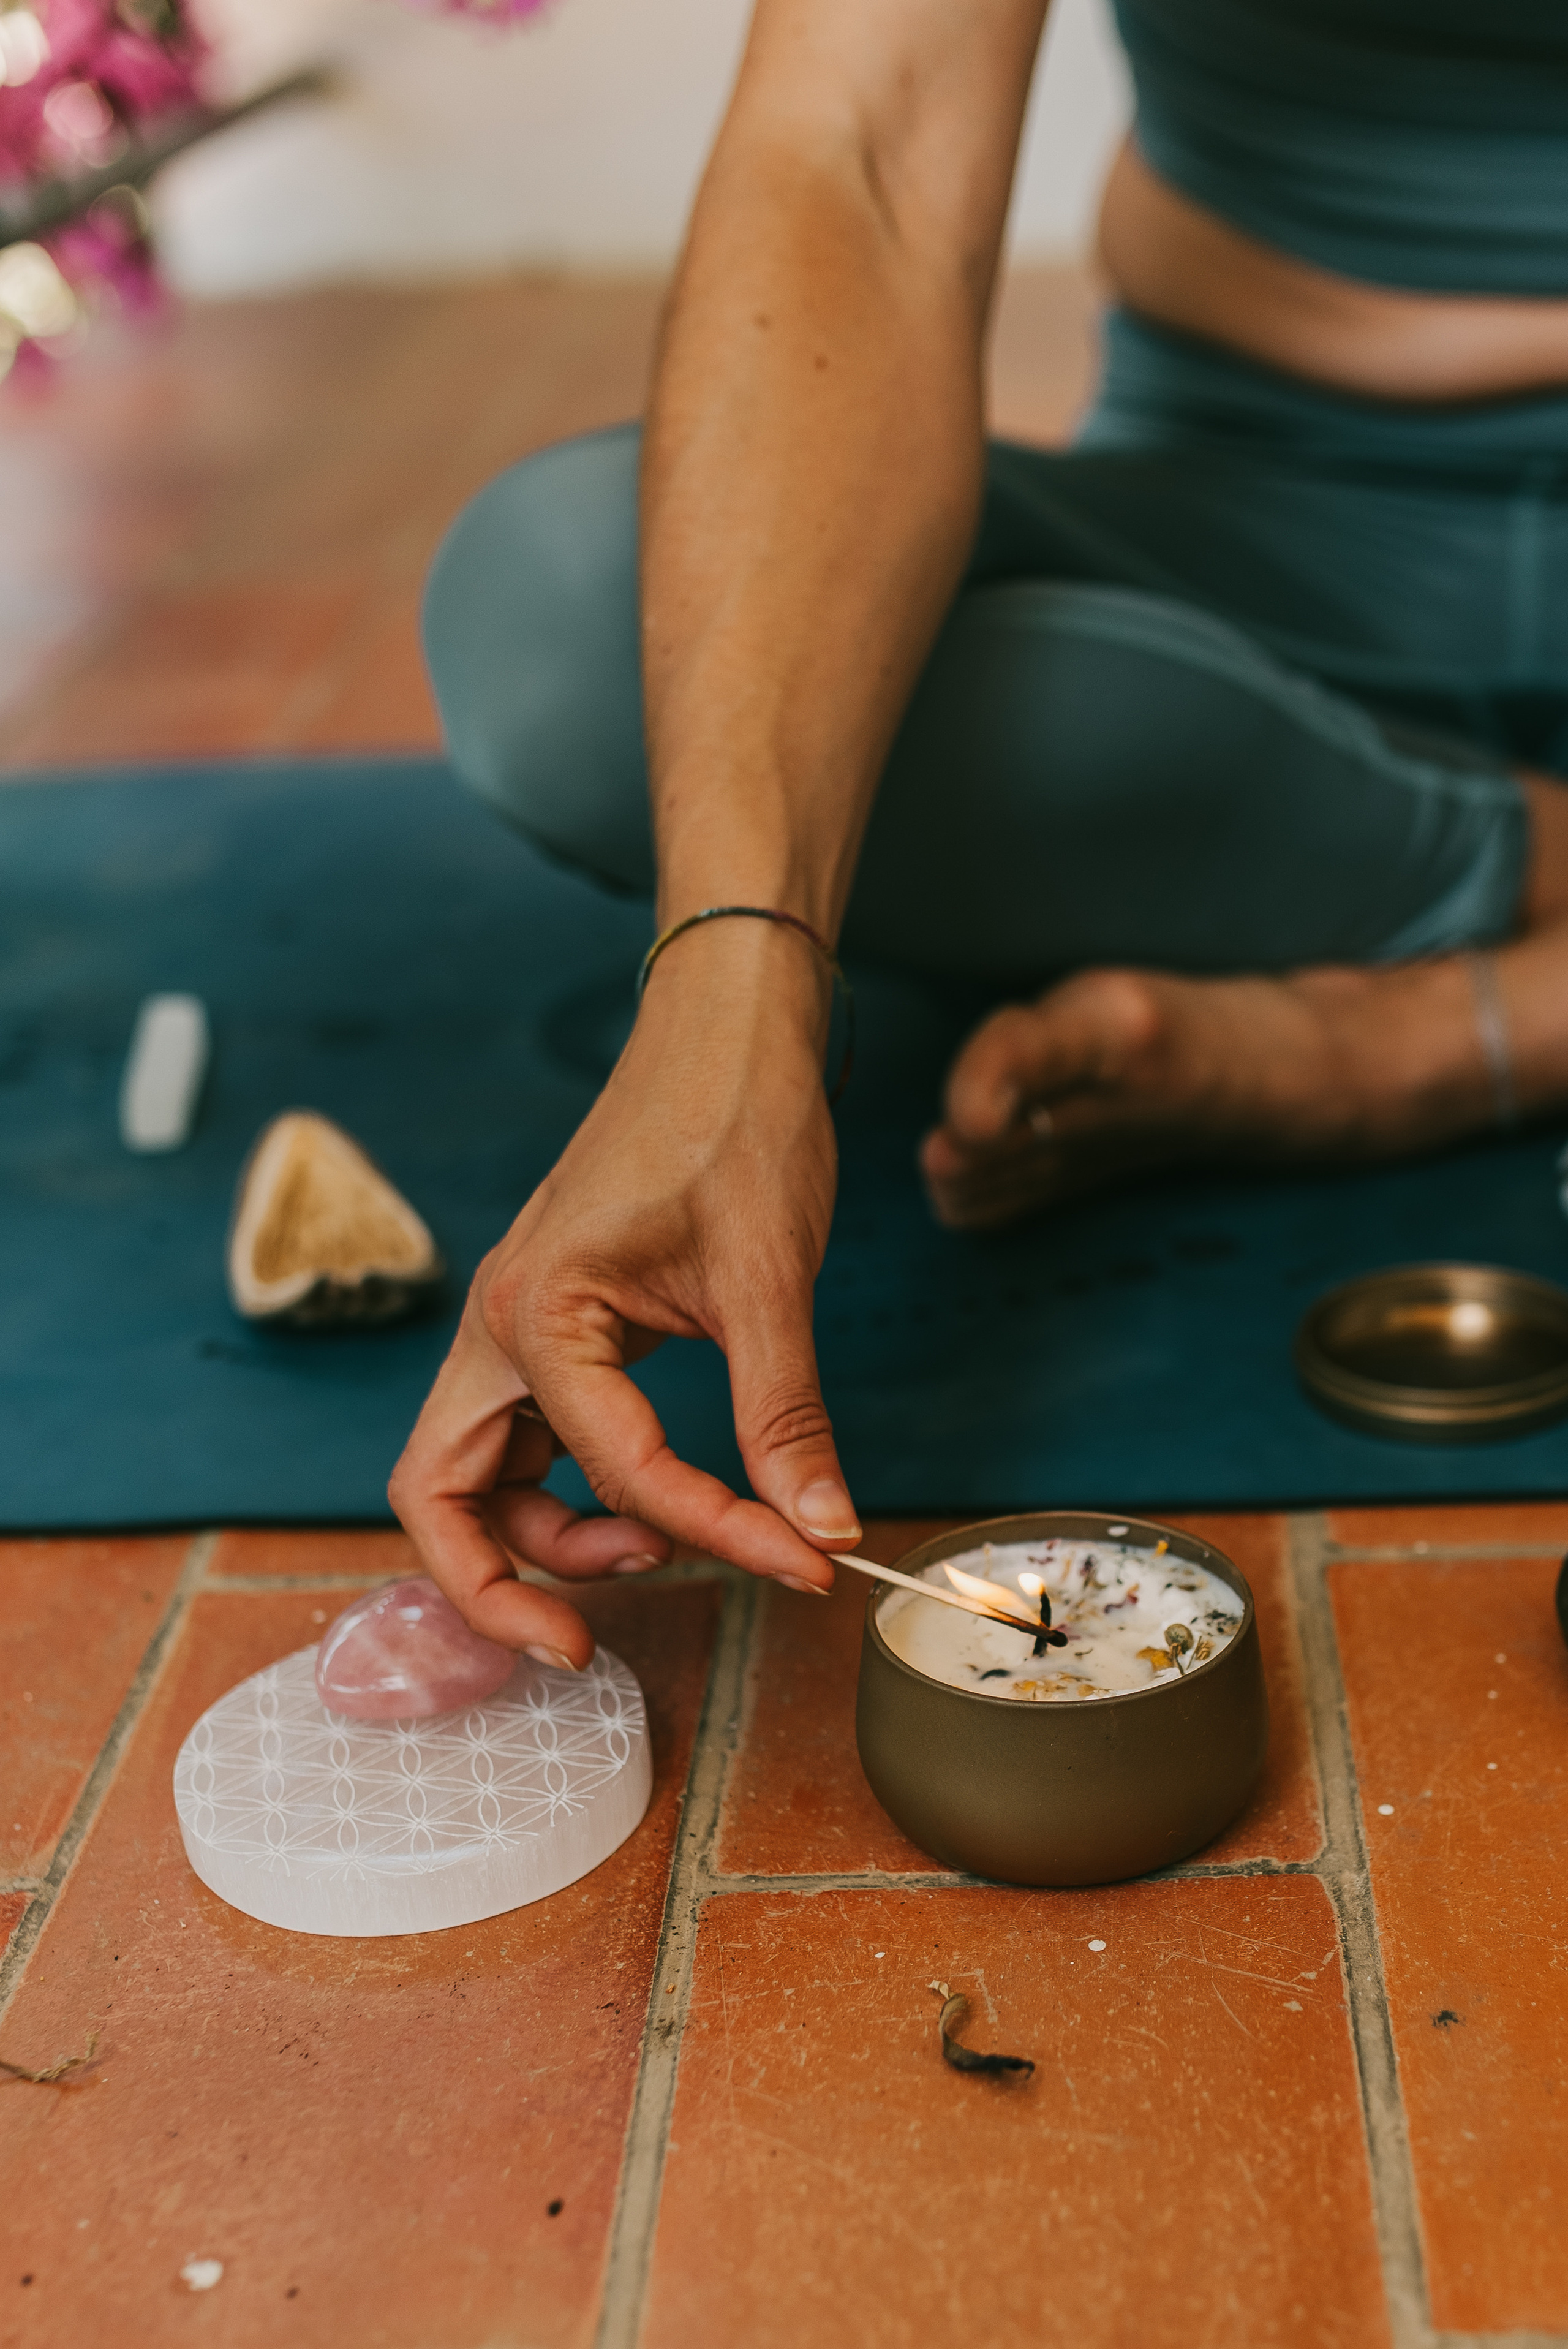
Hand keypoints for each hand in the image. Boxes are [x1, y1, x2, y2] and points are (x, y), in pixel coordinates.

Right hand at [390, 927, 859, 1662]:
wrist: (727, 1025)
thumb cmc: (735, 1118)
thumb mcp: (769, 1277)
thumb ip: (785, 1417)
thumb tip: (823, 1532)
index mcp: (535, 1311)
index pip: (616, 1469)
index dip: (716, 1531)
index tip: (804, 1563)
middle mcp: (501, 1325)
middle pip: (444, 1494)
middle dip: (501, 1584)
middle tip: (583, 1647)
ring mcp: (518, 1327)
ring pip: (478, 1475)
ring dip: (546, 1538)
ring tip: (659, 1550)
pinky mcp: (555, 1328)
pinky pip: (530, 1438)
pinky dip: (573, 1489)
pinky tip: (657, 1500)